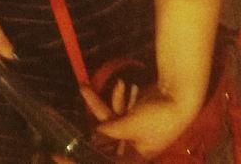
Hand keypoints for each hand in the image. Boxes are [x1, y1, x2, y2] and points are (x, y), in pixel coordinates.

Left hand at [81, 81, 199, 158]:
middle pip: (104, 138)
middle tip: (78, 99)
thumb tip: (94, 135)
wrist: (179, 95)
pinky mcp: (133, 114)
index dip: (86, 156)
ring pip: (109, 119)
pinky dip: (118, 98)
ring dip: (101, 103)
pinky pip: (119, 109)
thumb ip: (110, 130)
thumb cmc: (159, 118)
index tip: (62, 153)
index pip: (106, 159)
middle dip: (91, 121)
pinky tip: (123, 85)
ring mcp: (132, 129)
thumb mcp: (131, 126)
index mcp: (134, 156)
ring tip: (89, 87)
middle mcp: (131, 146)